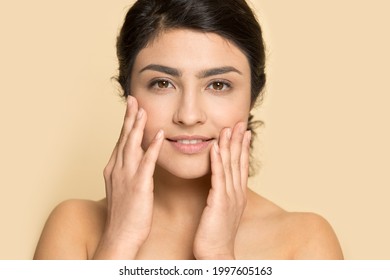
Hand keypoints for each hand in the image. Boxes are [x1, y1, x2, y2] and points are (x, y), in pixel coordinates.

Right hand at [93, 96, 163, 258]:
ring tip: (142, 109)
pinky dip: (153, 147)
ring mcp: (126, 177)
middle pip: (124, 138)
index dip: (126, 122)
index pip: (121, 140)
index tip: (131, 107)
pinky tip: (159, 135)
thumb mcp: (123, 187)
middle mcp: (117, 169)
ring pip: (132, 145)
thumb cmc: (125, 214)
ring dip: (138, 126)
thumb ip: (128, 171)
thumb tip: (137, 159)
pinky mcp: (138, 186)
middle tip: (133, 99)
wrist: (120, 236)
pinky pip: (146, 162)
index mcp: (114, 168)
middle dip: (129, 117)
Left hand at [193, 122, 250, 258]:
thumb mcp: (223, 210)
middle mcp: (237, 193)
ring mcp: (230, 197)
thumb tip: (221, 184)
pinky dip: (217, 161)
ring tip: (229, 128)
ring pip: (230, 166)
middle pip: (239, 162)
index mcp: (238, 194)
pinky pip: (218, 178)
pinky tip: (216, 148)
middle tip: (241, 122)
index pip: (241, 166)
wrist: (217, 254)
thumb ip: (223, 194)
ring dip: (229, 146)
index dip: (243, 147)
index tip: (243, 131)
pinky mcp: (219, 202)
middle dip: (239, 141)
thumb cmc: (216, 234)